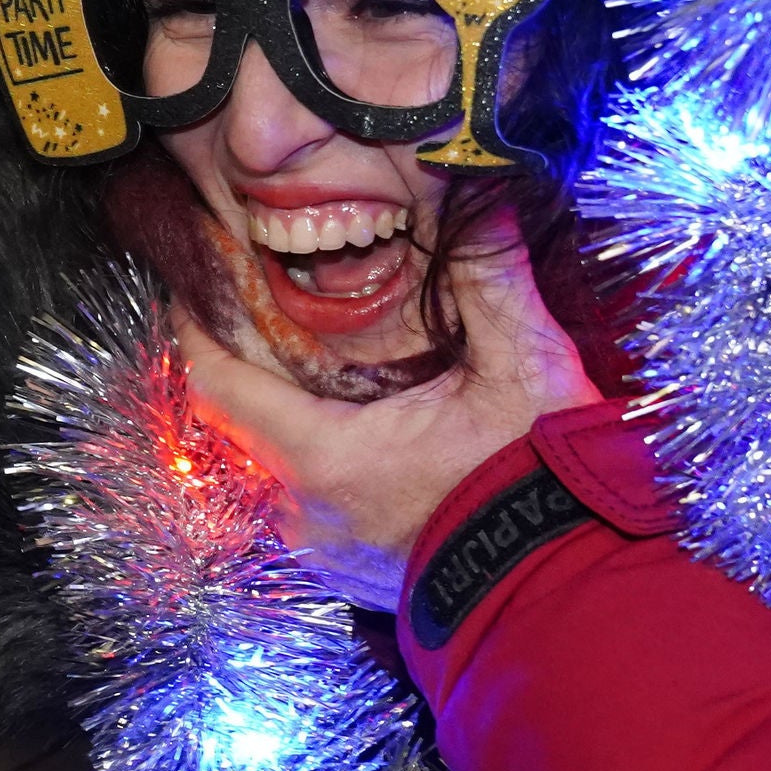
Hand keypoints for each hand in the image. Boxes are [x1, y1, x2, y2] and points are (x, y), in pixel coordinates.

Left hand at [180, 231, 602, 589]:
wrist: (574, 590)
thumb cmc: (542, 479)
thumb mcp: (524, 366)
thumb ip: (488, 273)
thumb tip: (472, 179)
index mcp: (324, 458)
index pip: (219, 386)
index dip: (198, 329)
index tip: (196, 281)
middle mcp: (301, 512)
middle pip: (239, 424)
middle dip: (245, 364)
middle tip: (259, 306)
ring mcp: (318, 549)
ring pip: (267, 466)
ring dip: (280, 415)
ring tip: (305, 361)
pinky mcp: (343, 572)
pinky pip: (298, 502)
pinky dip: (307, 459)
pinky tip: (346, 425)